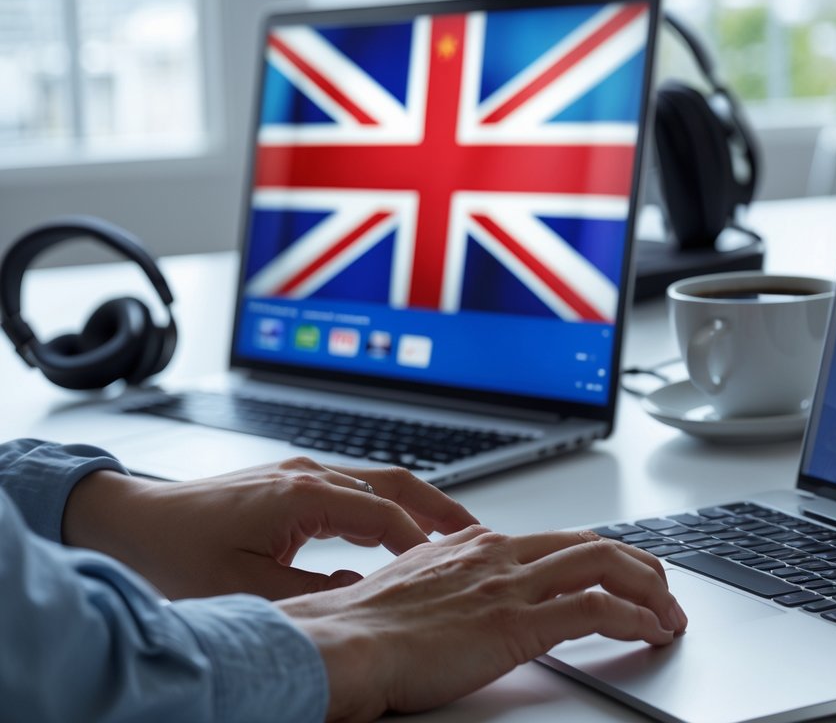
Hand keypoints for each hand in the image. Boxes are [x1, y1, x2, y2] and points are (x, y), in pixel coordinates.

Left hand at [63, 457, 477, 598]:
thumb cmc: (172, 553)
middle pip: (394, 483)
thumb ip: (313, 596)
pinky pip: (353, 486)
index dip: (422, 545)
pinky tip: (390, 530)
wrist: (123, 518)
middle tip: (477, 532)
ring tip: (447, 531)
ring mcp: (297, 472)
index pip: (384, 517)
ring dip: (414, 504)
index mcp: (301, 495)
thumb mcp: (246, 590)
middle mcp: (305, 474)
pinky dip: (383, 506)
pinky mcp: (286, 480)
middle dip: (439, 508)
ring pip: (376, 481)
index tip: (452, 566)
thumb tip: (361, 596)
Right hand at [278, 526, 687, 721]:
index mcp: (475, 545)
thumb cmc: (361, 628)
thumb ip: (447, 586)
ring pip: (606, 566)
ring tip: (669, 614)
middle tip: (661, 589)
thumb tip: (463, 602)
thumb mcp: (411, 591)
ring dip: (650, 591)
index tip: (617, 573)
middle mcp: (499, 554)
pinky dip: (637, 618)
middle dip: (637, 565)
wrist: (340, 643)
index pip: (556, 539)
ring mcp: (511, 585)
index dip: (597, 555)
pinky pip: (598, 610)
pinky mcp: (518, 622)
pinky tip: (651, 632)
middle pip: (591, 544)